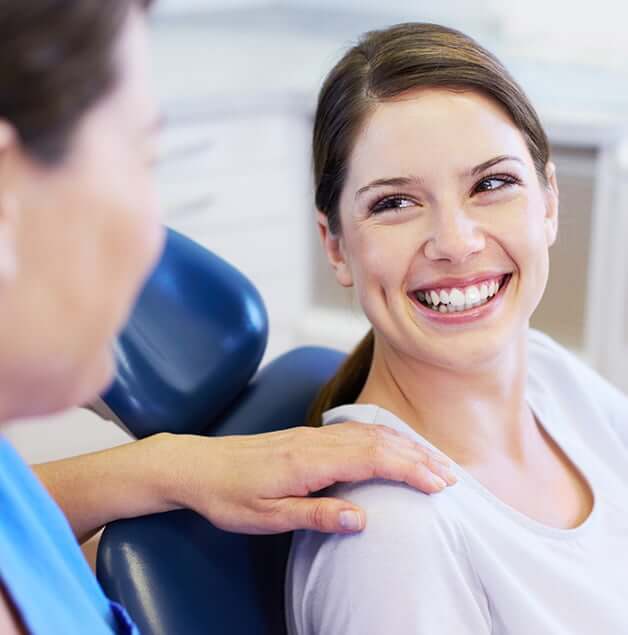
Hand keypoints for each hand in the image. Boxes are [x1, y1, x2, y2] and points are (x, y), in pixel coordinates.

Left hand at [162, 423, 456, 534]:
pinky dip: (382, 437)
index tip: (440, 484)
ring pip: (368, 432)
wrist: (199, 465)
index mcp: (309, 461)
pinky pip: (354, 430)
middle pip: (378, 441)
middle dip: (417, 456)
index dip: (410, 469)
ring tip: (432, 461)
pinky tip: (392, 444)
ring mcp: (312, 435)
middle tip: (451, 476)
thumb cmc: (229, 495)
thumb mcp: (266, 517)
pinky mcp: (307, 436)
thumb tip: (362, 518)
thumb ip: (315, 514)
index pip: (373, 459)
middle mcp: (315, 441)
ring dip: (404, 444)